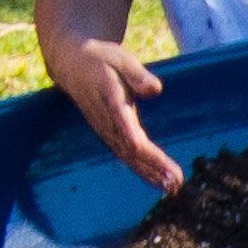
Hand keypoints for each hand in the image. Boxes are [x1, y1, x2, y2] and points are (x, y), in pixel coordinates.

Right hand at [50, 35, 180, 191]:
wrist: (71, 64)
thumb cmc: (100, 59)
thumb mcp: (120, 58)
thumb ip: (137, 75)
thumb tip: (155, 89)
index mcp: (111, 102)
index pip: (130, 133)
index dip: (147, 152)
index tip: (165, 165)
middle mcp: (107, 121)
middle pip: (132, 151)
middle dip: (154, 169)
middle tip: (176, 184)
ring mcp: (105, 130)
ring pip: (128, 157)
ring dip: (150, 174)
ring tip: (172, 188)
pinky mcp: (107, 133)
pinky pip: (125, 155)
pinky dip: (142, 169)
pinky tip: (158, 180)